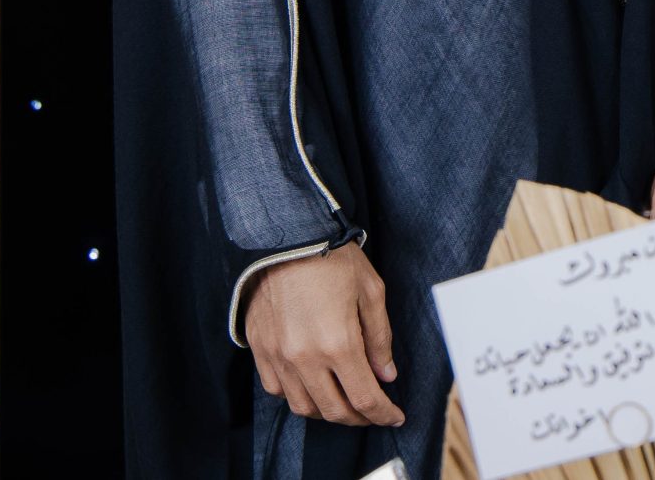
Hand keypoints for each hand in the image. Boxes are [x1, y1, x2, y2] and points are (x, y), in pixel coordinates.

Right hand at [245, 242, 404, 426]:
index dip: (383, 413)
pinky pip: (277, 389)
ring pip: (303, 406)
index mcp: (338, 343)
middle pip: (334, 410)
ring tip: (344, 401)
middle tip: (372, 412)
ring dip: (328, 411)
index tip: (395, 416)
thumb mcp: (371, 292)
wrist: (287, 236)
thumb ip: (379, 339)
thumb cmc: (334, 258)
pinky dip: (298, 395)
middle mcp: (304, 357)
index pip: (364, 398)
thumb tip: (385, 375)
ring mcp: (278, 355)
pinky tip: (312, 385)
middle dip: (359, 418)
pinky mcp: (259, 348)